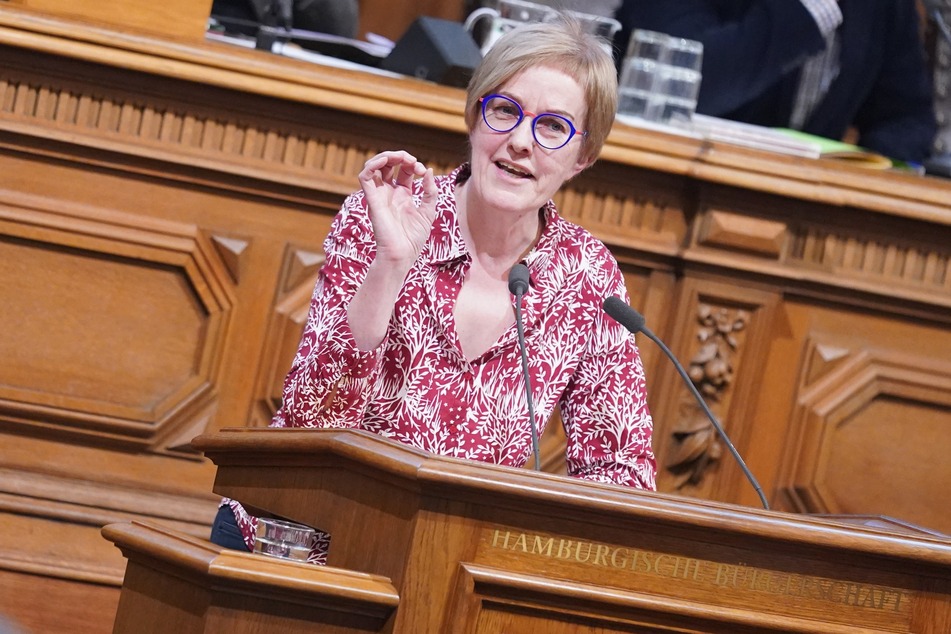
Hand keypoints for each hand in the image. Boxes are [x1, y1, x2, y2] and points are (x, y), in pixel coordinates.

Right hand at [358, 150, 437, 266]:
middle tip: (413, 161)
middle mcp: (389, 193)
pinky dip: (372, 165)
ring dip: (386, 156)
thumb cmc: (414, 239)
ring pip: (374, 166)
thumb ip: (430, 191)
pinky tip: (385, 161)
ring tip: (400, 156)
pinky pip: (364, 177)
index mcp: (402, 195)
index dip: (413, 165)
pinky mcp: (372, 200)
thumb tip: (429, 170)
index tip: (423, 172)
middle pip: (389, 164)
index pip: (404, 170)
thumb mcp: (428, 211)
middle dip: (401, 157)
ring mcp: (379, 195)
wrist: (401, 255)